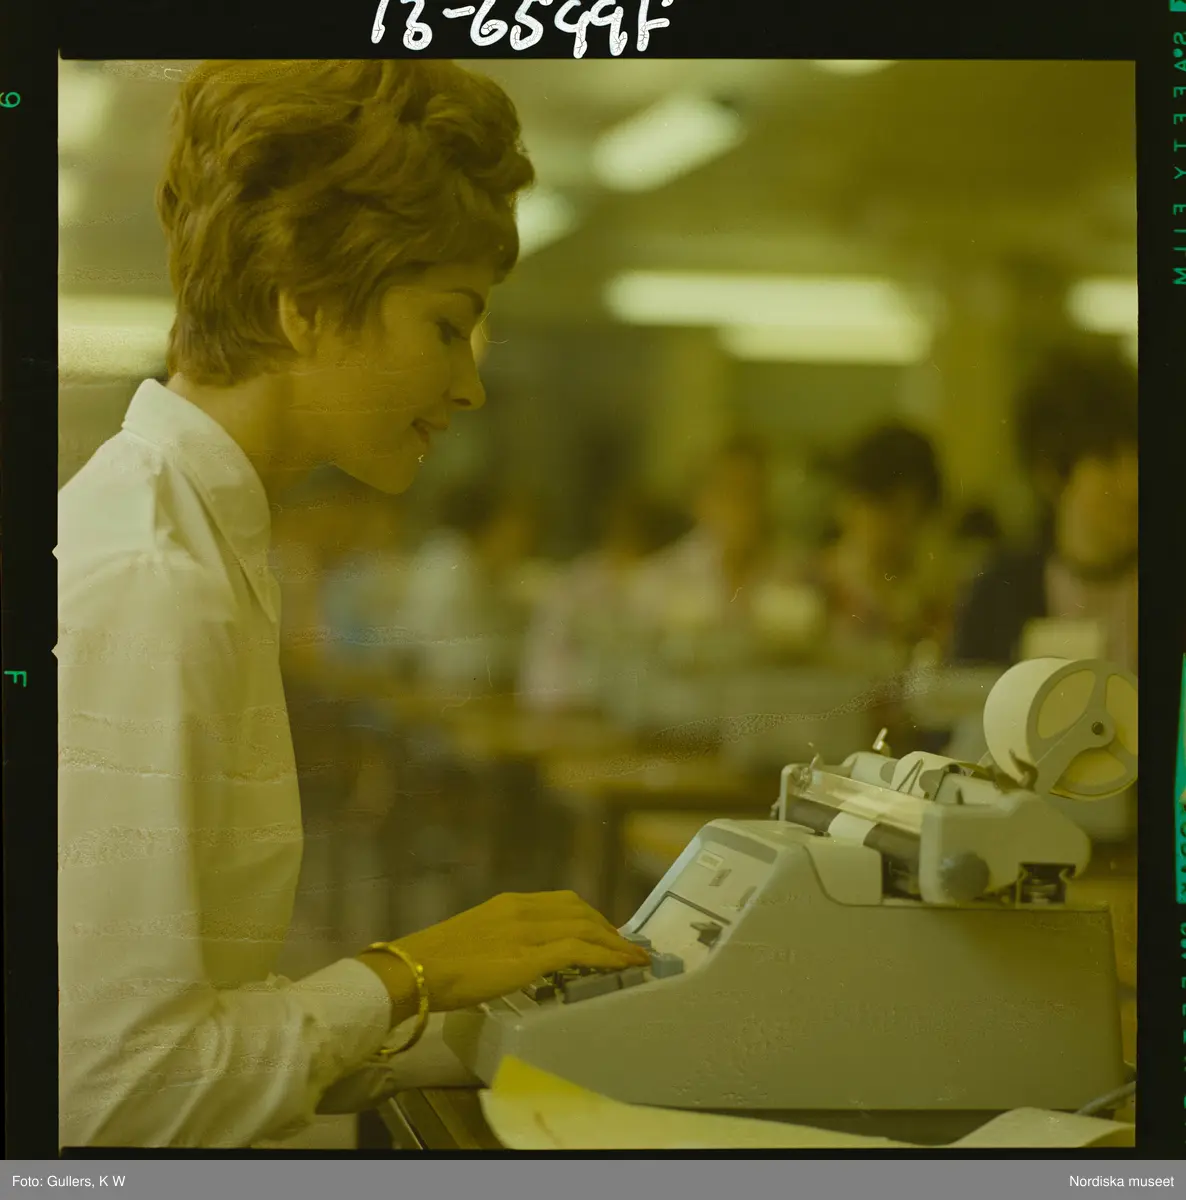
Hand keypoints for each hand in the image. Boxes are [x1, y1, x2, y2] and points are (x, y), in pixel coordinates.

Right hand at [389, 891, 649, 1011]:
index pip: (562, 902)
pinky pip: (580, 951)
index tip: (605, 932)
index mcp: (508, 903)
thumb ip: (500, 941)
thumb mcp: (474, 940)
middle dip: (607, 929)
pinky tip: (623, 966)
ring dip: (615, 943)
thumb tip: (516, 958)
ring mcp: (527, 931)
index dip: (590, 916)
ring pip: (586, 928)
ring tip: (633, 958)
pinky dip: (607, 956)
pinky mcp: (529, 957)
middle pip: (580, 911)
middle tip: (624, 947)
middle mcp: (522, 910)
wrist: (413, 971)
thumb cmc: (434, 965)